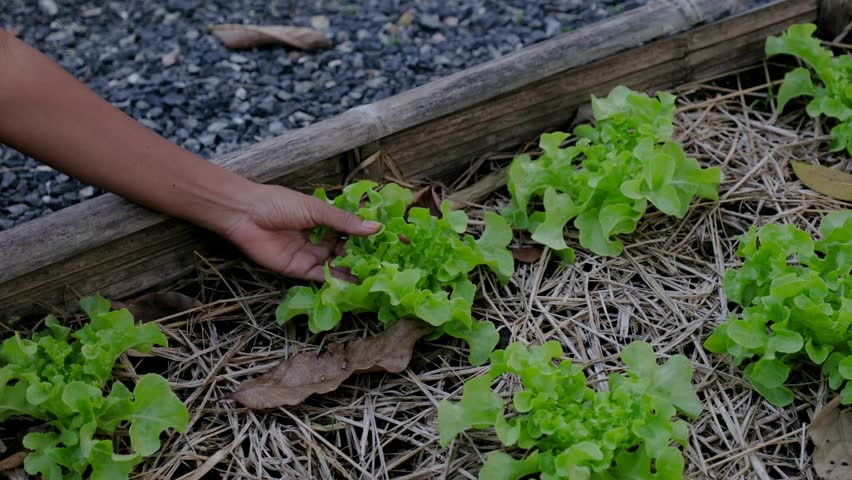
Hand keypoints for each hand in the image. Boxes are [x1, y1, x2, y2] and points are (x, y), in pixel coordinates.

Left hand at [222, 184, 379, 281]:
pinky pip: (322, 278)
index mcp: (326, 221)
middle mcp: (321, 239)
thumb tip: (376, 228)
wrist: (246, 215)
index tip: (391, 243)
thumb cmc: (280, 203)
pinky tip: (354, 284)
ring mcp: (311, 256)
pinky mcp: (299, 270)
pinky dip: (337, 281)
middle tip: (387, 266)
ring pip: (337, 266)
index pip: (352, 231)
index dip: (369, 237)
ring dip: (354, 272)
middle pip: (347, 251)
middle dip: (364, 258)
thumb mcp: (317, 210)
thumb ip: (345, 222)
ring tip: (375, 278)